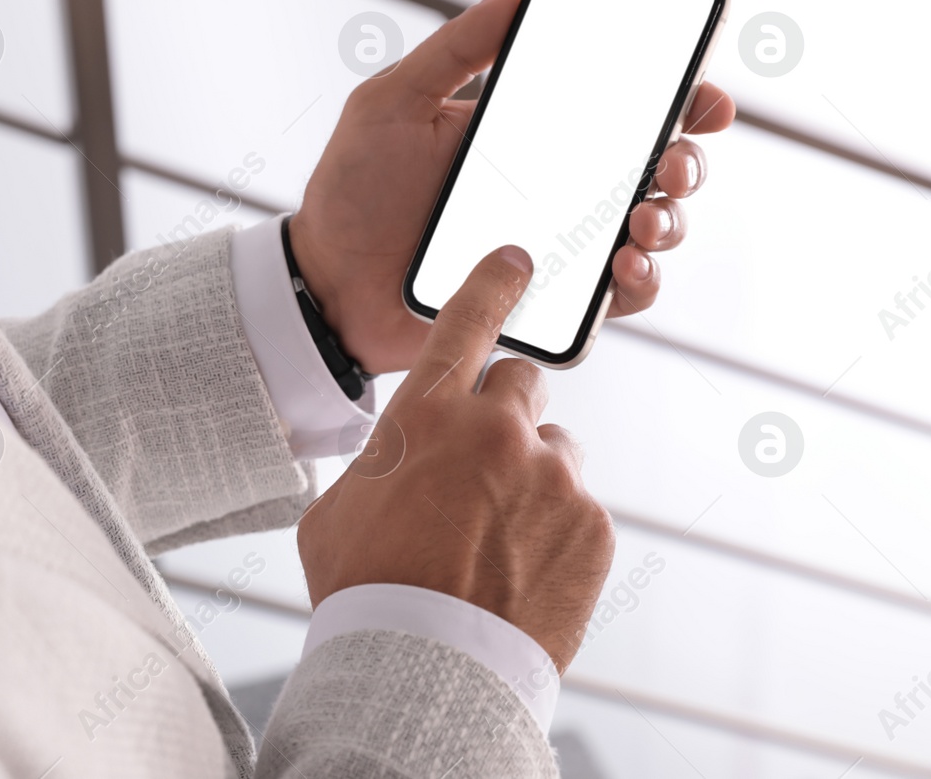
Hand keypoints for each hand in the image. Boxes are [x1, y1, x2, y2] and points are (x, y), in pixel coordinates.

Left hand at [289, 0, 736, 374]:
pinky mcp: (547, 303)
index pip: (623, 108)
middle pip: (656, 169)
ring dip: (667, 222)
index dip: (679, 97)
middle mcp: (557, 189)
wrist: (323, 283)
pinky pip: (613, 301)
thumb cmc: (352, 191)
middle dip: (686, 161)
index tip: (702, 93)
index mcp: (531, 134)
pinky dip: (636, 285)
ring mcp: (556, 247)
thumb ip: (453, 50)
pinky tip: (620, 266)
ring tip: (641, 218)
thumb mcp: (392, 104)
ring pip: (649, 234)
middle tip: (671, 162)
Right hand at [295, 246, 613, 670]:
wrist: (425, 672)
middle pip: (521, 385)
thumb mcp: (337, 509)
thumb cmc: (365, 589)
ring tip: (496, 540)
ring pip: (554, 452)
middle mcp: (498, 429)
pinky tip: (521, 572)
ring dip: (531, 478)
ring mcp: (554, 477)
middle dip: (503, 415)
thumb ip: (377, 462)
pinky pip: (578, 509)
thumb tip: (393, 462)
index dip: (495, 282)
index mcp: (427, 413)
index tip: (519, 259)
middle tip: (480, 469)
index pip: (471, 318)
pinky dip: (555, 533)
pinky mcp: (594, 525)